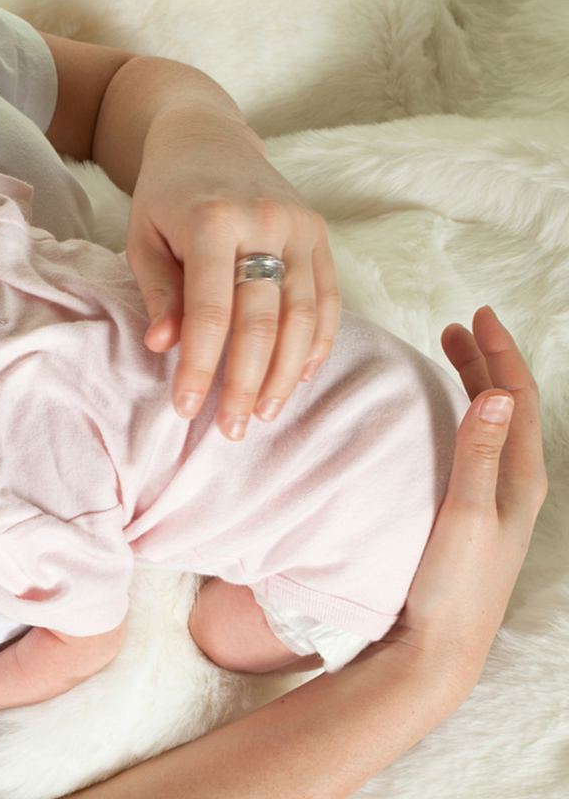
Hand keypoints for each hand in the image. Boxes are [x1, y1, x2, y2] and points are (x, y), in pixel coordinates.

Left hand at [125, 120, 338, 439]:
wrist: (206, 136)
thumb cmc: (165, 195)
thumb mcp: (143, 236)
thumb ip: (157, 291)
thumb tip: (164, 347)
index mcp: (211, 221)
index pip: (209, 311)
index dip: (200, 366)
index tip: (187, 408)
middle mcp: (264, 221)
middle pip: (263, 320)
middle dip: (247, 382)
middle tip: (232, 429)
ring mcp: (300, 225)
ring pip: (304, 316)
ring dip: (287, 373)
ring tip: (266, 414)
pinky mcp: (320, 231)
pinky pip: (328, 298)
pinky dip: (318, 343)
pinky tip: (300, 377)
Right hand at [386, 306, 545, 684]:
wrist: (442, 647)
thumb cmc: (455, 586)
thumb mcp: (465, 515)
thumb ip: (480, 454)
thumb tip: (496, 394)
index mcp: (521, 478)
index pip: (515, 398)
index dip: (497, 354)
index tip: (474, 316)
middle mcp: (517, 485)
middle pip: (508, 407)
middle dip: (485, 362)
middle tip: (457, 329)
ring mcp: (499, 502)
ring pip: (493, 428)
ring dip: (475, 389)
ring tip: (451, 361)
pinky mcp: (476, 517)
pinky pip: (479, 450)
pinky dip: (464, 420)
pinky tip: (447, 423)